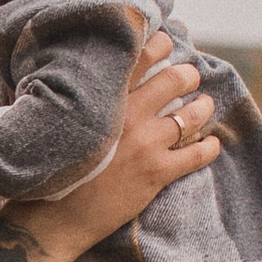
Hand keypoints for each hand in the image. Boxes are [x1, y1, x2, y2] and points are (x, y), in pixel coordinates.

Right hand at [0, 32, 220, 261]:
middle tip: (190, 77)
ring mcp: (146, 143)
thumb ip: (78, 98)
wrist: (53, 217)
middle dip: (188, 75)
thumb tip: (87, 82)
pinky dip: (209, 148)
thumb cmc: (51, 169)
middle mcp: (128, 114)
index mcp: (104, 98)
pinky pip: (196, 154)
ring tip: (204, 106)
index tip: (167, 45)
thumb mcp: (59, 121)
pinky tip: (211, 146)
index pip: (140, 57)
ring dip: (203, 108)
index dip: (161, 45)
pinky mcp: (156, 172)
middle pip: (174, 80)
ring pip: (191, 115)